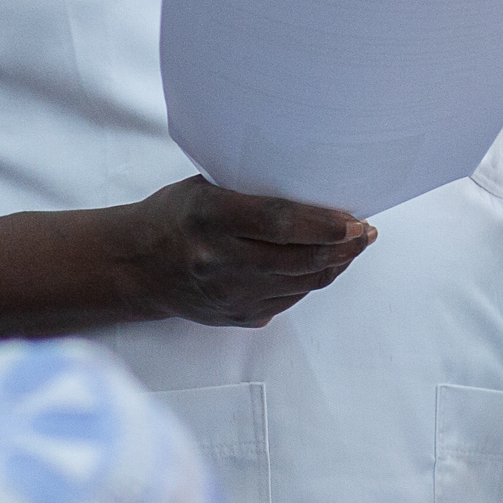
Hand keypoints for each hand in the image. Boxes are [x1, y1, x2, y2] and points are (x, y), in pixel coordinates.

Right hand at [121, 178, 374, 328]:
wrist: (136, 266)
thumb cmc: (176, 216)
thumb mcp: (205, 189)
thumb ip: (253, 190)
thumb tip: (317, 186)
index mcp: (210, 218)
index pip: (279, 224)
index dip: (324, 225)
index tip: (354, 219)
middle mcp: (218, 261)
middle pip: (299, 259)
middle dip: (343, 247)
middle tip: (366, 232)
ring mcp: (228, 295)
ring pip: (302, 283)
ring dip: (336, 264)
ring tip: (355, 246)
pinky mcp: (237, 316)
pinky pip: (291, 299)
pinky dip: (313, 280)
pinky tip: (326, 263)